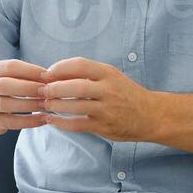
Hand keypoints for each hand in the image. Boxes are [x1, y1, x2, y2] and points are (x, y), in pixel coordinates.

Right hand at [0, 59, 49, 135]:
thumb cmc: (0, 90)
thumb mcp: (5, 77)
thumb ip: (23, 75)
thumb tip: (52, 76)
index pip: (11, 66)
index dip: (32, 70)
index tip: (49, 76)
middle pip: (5, 85)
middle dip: (29, 88)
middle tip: (48, 91)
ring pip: (7, 104)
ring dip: (30, 104)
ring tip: (47, 105)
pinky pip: (12, 122)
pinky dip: (30, 121)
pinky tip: (43, 119)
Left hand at [37, 57, 154, 141]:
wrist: (151, 115)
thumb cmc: (125, 93)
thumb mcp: (111, 76)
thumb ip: (87, 74)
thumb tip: (54, 73)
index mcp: (108, 73)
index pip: (80, 65)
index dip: (59, 68)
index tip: (46, 73)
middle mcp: (108, 90)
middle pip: (76, 86)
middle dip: (54, 88)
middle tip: (41, 90)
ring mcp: (107, 109)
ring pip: (75, 106)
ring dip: (55, 105)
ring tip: (44, 104)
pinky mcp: (104, 126)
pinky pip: (78, 125)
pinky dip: (61, 123)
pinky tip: (51, 120)